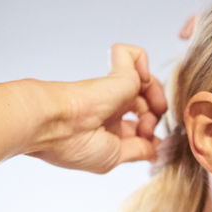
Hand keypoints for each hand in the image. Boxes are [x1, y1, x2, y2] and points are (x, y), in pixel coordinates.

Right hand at [29, 43, 168, 173]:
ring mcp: (114, 88)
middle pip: (148, 105)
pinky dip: (143, 63)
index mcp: (108, 128)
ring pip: (147, 81)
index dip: (150, 135)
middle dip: (155, 119)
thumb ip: (138, 151)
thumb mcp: (113, 157)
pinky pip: (135, 54)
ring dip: (157, 98)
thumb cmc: (74, 144)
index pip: (140, 127)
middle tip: (145, 129)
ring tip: (150, 112)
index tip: (151, 145)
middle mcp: (111, 106)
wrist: (54, 124)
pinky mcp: (117, 72)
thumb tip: (155, 151)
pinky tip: (142, 78)